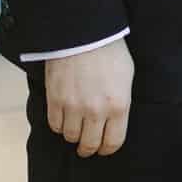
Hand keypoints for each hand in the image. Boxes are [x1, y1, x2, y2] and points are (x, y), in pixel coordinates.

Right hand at [44, 38, 131, 157]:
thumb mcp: (126, 77)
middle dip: (88, 148)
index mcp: (118, 105)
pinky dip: (58, 124)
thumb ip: (120, 102)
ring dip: (73, 135)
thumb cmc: (109, 51)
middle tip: (86, 147)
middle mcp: (96, 111)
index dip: (107, 149)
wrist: (84, 32)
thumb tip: (114, 119)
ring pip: (70, 136)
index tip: (104, 149)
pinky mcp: (55, 99)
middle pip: (90, 144)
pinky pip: (54, 124)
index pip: (113, 142)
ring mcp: (74, 106)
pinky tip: (63, 118)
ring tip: (74, 128)